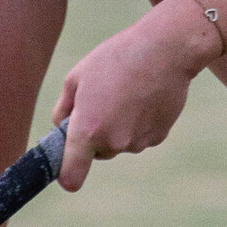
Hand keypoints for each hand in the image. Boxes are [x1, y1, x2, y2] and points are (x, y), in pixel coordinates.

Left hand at [53, 0, 210, 189]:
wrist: (165, 50)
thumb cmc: (116, 58)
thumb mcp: (77, 77)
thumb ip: (63, 110)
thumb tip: (60, 128)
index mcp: (87, 129)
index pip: (71, 176)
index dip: (66, 175)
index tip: (67, 169)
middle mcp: (113, 142)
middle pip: (98, 151)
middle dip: (96, 134)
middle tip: (103, 100)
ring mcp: (138, 142)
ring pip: (120, 143)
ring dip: (119, 126)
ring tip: (126, 92)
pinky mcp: (158, 138)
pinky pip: (140, 136)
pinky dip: (139, 123)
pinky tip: (144, 97)